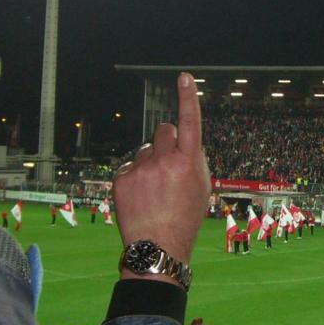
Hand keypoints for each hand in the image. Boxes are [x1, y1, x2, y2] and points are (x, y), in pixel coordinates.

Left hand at [114, 73, 209, 276]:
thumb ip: (195, 160)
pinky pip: (130, 166)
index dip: (188, 98)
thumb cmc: (184, 218)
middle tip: (169, 164)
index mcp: (188, 163)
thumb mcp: (202, 188)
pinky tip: (141, 197)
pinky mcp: (122, 179)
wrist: (157, 246)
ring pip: (146, 149)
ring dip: (151, 161)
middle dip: (167, 141)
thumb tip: (185, 142)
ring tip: (154, 190)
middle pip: (164, 131)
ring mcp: (141, 170)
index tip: (183, 77)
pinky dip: (135, 177)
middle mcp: (164, 162)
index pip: (189, 123)